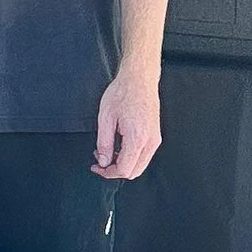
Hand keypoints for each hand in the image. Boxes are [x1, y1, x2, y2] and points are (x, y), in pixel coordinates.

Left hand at [93, 65, 161, 180]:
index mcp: (137, 138)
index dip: (108, 173)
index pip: (125, 169)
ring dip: (123, 164)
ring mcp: (155, 139)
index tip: (96, 167)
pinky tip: (118, 147)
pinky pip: (144, 155)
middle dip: (115, 171)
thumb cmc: (123, 92)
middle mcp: (150, 142)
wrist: (139, 79)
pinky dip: (130, 157)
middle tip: (100, 162)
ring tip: (107, 152)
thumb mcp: (106, 118)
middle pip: (134, 171)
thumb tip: (103, 162)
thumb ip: (104, 143)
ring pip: (140, 165)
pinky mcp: (155, 135)